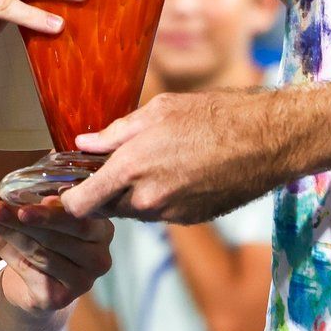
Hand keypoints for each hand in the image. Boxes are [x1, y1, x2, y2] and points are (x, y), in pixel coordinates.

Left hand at [0, 197, 114, 312]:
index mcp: (104, 230)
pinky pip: (28, 270)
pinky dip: (3, 248)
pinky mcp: (60, 299)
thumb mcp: (50, 218)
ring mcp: (82, 282)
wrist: (41, 284)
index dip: (50, 213)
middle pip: (57, 237)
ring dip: (8, 233)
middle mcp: (99, 258)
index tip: (25, 205)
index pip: (78, 220)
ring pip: (39, 253)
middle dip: (22, 221)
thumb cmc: (49, 238)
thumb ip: (33, 207)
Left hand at [60, 88, 294, 222]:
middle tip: (112, 168)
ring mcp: (171, 214)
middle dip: (104, 192)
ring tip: (153, 163)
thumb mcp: (157, 110)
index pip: (81, 204)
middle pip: (107, 209)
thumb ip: (115, 132)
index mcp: (131, 168)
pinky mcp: (191, 220)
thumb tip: (83, 143)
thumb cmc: (212, 115)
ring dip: (133, 195)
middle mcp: (147, 199)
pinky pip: (161, 214)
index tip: (66, 190)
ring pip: (135, 211)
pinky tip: (179, 172)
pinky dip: (160, 198)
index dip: (68, 200)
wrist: (265, 140)